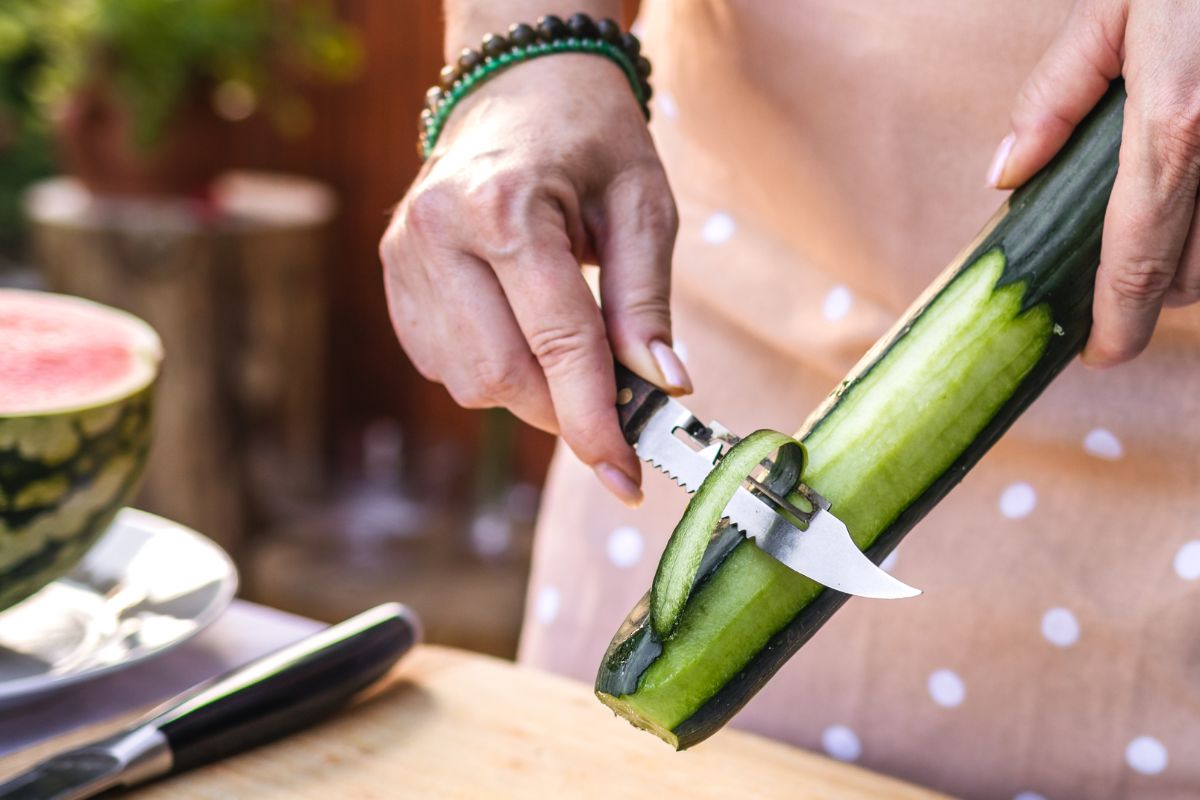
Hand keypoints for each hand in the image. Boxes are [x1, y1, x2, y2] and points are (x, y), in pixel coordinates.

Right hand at [380, 56, 689, 505]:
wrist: (518, 87)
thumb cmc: (589, 140)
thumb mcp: (642, 204)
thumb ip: (645, 301)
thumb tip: (663, 387)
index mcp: (505, 206)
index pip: (557, 343)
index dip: (595, 421)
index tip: (626, 479)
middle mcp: (437, 233)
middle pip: (502, 376)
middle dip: (564, 411)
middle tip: (614, 407)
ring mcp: (404, 256)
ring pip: (469, 382)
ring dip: (530, 391)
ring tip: (568, 347)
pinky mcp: (393, 277)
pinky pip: (443, 365)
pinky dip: (493, 370)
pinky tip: (520, 328)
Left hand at [988, 0, 1199, 365]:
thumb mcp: (1112, 11)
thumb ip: (1054, 99)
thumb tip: (1006, 179)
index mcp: (1177, 126)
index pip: (1138, 260)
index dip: (1117, 323)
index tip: (1099, 354)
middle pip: (1194, 276)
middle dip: (1150, 294)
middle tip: (1112, 279)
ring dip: (1192, 266)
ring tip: (1153, 241)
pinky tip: (1191, 203)